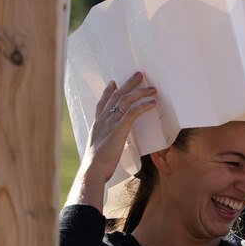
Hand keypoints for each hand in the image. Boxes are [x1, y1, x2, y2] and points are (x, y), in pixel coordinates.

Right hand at [67, 73, 155, 207]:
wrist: (93, 170)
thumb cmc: (97, 165)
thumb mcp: (100, 149)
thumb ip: (106, 143)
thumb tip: (112, 145)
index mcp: (97, 125)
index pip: (102, 103)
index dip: (108, 91)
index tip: (113, 82)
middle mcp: (102, 120)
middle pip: (116, 96)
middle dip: (128, 84)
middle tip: (139, 75)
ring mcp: (110, 123)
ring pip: (125, 101)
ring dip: (140, 93)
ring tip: (151, 88)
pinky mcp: (118, 129)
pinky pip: (132, 113)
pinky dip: (143, 106)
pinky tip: (152, 103)